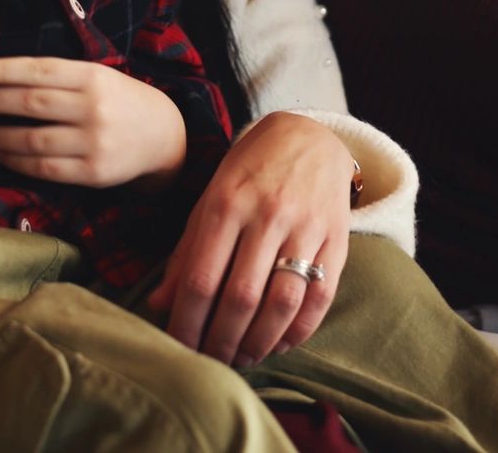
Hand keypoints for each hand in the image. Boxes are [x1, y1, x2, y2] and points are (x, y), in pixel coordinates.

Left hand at [0, 56, 185, 188]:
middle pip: (30, 103)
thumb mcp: (97, 76)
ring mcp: (94, 142)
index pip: (38, 70)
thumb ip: (58, 76)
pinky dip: (16, 161)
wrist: (164, 136)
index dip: (2, 70)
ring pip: (33, 139)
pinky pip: (45, 168)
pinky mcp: (93, 173)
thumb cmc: (119, 100)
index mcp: (92, 76)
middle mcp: (93, 108)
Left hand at [149, 112, 353, 364]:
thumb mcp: (210, 201)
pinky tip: (278, 344)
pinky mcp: (338, 240)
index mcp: (226, 203)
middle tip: (211, 361)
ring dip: (259, 342)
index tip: (179, 348)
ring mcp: (306, 228)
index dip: (187, 322)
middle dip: (222, 340)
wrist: (310, 137)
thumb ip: (186, 253)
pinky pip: (320, 298)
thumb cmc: (249, 174)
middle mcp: (268, 215)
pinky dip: (298, 331)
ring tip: (242, 358)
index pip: (201, 278)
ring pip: (282, 303)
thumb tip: (159, 306)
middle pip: (240, 297)